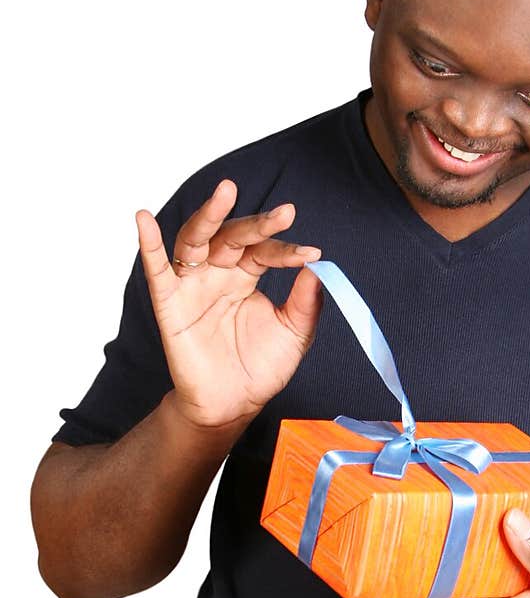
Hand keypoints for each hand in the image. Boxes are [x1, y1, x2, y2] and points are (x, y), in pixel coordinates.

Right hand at [136, 178, 323, 429]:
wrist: (232, 404)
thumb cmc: (260, 367)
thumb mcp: (294, 334)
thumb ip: (305, 303)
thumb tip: (318, 269)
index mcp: (247, 276)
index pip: (264, 251)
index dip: (287, 250)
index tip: (311, 254)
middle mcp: (219, 273)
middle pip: (233, 237)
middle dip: (258, 224)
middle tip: (285, 213)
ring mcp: (193, 285)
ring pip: (197, 241)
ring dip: (210, 216)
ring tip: (226, 193)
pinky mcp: (170, 304)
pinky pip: (157, 270)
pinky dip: (149, 244)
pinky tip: (144, 219)